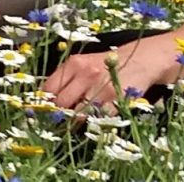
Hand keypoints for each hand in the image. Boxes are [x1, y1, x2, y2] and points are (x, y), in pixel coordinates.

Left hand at [43, 43, 161, 111]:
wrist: (139, 60)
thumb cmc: (106, 64)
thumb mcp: (83, 63)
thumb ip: (66, 79)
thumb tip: (46, 100)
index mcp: (74, 63)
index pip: (50, 88)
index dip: (45, 103)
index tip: (44, 111)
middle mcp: (86, 74)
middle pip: (61, 103)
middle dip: (58, 114)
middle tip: (60, 119)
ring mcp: (101, 89)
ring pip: (77, 115)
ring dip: (75, 121)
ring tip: (78, 118)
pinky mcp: (115, 102)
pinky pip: (96, 120)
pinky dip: (93, 122)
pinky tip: (95, 116)